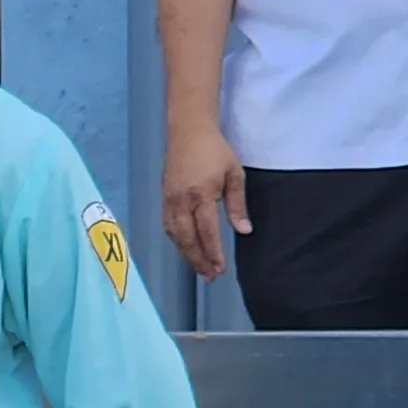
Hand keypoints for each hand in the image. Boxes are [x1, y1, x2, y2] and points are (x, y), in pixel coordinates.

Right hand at [162, 118, 249, 279]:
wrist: (187, 131)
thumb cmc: (214, 150)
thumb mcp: (234, 174)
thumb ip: (237, 205)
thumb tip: (243, 230)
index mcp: (200, 195)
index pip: (207, 231)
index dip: (213, 252)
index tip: (220, 268)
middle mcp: (181, 201)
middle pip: (188, 239)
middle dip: (199, 260)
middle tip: (210, 276)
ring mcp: (169, 201)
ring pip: (175, 236)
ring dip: (187, 255)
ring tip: (200, 268)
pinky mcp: (164, 199)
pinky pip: (169, 227)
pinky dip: (178, 242)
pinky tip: (187, 249)